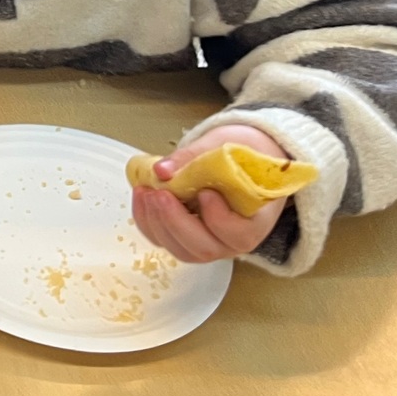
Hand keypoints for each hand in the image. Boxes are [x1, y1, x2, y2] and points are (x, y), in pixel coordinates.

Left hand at [132, 124, 290, 263]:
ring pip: (181, 249)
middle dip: (177, 222)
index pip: (240, 235)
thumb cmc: (241, 156)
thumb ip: (195, 157)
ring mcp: (208, 242)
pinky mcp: (184, 238)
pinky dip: (147, 221)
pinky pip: (163, 240)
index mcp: (255, 221)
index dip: (220, 220)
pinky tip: (141, 195)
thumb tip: (161, 170)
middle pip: (205, 248)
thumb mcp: (224, 146)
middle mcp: (232, 241)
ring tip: (146, 192)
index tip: (204, 193)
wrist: (240, 161)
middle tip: (161, 194)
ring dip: (157, 223)